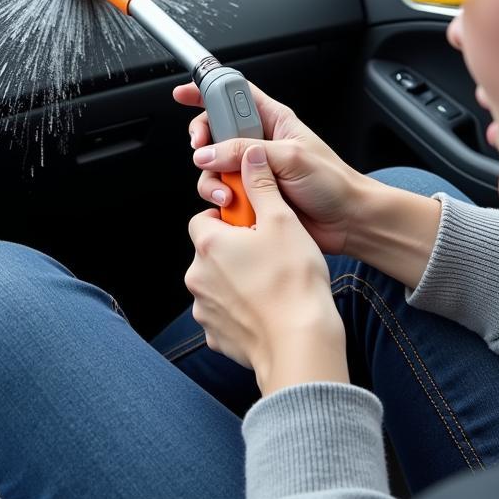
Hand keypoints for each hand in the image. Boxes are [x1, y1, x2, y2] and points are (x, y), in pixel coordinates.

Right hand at [173, 81, 362, 254]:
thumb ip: (246, 151)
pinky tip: (233, 206)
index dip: (208, 90)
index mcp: (273, 121)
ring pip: (214, 167)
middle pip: (215, 132)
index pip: (234, 96)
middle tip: (201, 150)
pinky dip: (220, 200)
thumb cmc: (332, 182)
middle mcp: (259, 144)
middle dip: (202, 141)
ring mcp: (252, 171)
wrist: (346, 221)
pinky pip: (222, 193)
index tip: (183, 94)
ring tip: (228, 192)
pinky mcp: (250, 196)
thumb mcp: (290, 157)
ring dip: (212, 179)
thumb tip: (209, 153)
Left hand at [185, 145, 348, 394]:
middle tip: (269, 253)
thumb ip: (262, 185)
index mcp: (209, 244)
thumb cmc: (293, 282)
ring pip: (217, 284)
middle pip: (211, 252)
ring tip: (272, 283)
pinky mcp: (216, 335)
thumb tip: (251, 156)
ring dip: (237, 281)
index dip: (229, 218)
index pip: (204, 218)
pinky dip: (241, 311)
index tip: (252, 223)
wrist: (300, 342)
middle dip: (235, 250)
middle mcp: (198, 276)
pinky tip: (267, 308)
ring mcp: (205, 309)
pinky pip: (225, 315)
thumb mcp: (282, 220)